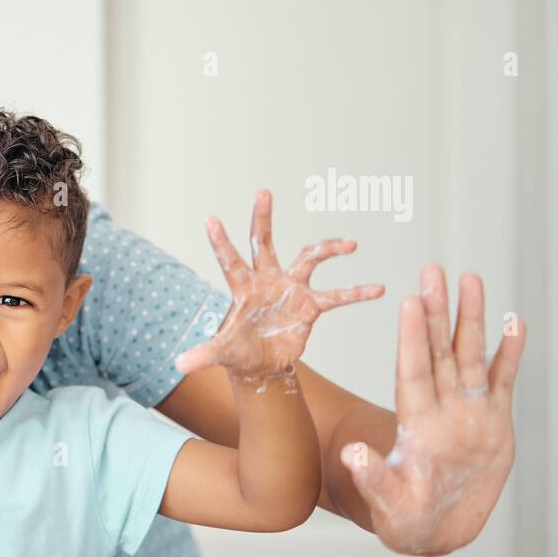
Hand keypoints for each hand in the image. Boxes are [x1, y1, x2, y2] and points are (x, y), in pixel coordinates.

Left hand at [176, 190, 384, 380]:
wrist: (262, 364)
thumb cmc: (239, 352)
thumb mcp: (222, 353)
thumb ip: (203, 355)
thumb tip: (179, 365)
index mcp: (243, 288)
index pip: (230, 261)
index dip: (221, 242)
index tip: (209, 218)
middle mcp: (267, 280)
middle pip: (264, 242)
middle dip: (263, 218)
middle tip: (263, 191)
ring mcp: (290, 288)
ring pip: (309, 258)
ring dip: (329, 248)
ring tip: (351, 244)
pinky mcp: (310, 305)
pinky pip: (337, 296)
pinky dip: (356, 292)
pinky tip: (378, 289)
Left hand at [339, 265, 523, 555]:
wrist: (435, 532)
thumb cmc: (404, 520)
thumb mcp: (387, 502)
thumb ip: (374, 478)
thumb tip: (353, 455)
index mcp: (415, 424)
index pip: (413, 370)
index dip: (413, 337)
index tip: (408, 301)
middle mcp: (441, 409)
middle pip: (440, 351)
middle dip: (437, 311)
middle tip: (432, 268)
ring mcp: (469, 413)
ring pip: (470, 355)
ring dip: (471, 319)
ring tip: (470, 278)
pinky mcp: (494, 424)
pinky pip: (502, 381)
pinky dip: (509, 353)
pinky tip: (514, 322)